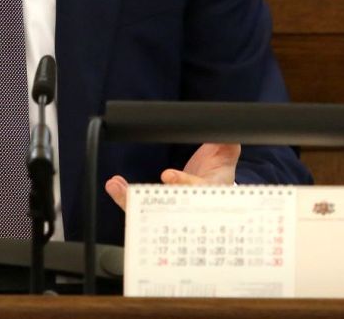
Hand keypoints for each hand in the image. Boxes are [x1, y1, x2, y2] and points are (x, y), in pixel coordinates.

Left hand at [105, 142, 241, 211]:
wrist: (213, 187)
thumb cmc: (218, 170)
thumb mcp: (226, 156)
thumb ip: (227, 144)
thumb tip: (230, 134)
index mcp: (208, 191)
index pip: (196, 190)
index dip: (183, 183)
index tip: (168, 175)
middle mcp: (188, 204)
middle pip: (169, 206)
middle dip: (150, 199)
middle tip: (134, 192)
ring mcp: (171, 206)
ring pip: (150, 210)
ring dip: (130, 199)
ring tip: (116, 185)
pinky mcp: (158, 206)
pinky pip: (139, 206)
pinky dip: (125, 197)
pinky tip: (114, 185)